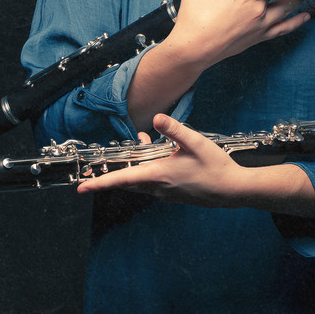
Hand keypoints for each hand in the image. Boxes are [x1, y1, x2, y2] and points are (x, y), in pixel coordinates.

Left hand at [75, 113, 247, 205]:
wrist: (232, 191)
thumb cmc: (216, 168)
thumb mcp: (196, 143)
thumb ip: (174, 130)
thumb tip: (156, 119)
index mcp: (159, 175)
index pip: (122, 179)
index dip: (100, 183)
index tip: (82, 187)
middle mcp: (159, 187)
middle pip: (127, 180)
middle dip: (112, 172)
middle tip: (98, 166)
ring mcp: (166, 193)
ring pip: (139, 181)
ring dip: (135, 167)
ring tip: (143, 143)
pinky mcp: (173, 194)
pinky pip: (152, 183)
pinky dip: (147, 170)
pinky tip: (159, 155)